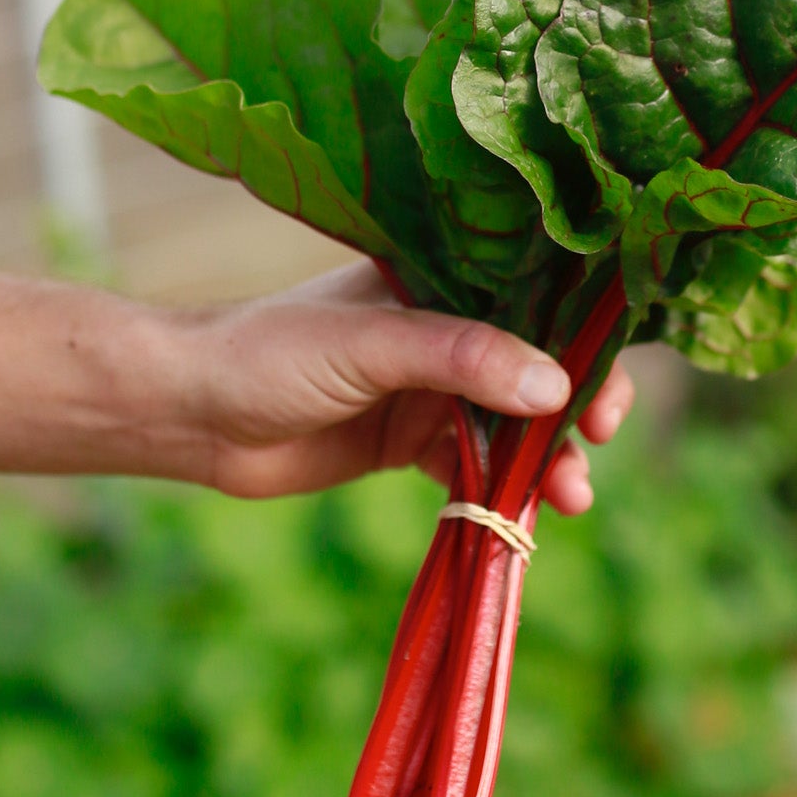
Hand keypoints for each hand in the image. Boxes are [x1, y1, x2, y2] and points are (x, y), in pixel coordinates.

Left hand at [181, 262, 632, 510]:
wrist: (190, 414)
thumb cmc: (269, 352)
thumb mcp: (373, 346)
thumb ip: (462, 359)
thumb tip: (556, 387)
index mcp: (442, 278)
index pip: (538, 297)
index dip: (586, 337)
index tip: (606, 385)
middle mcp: (445, 329)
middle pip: (539, 365)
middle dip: (577, 406)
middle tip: (598, 442)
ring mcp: (429, 388)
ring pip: (514, 423)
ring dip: (547, 459)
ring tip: (567, 499)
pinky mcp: (409, 442)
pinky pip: (477, 466)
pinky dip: (504, 490)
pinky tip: (523, 518)